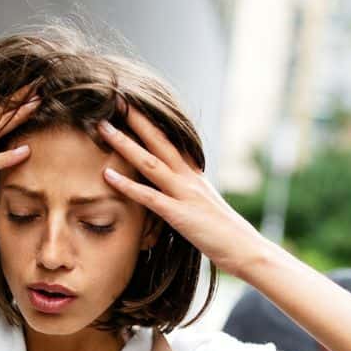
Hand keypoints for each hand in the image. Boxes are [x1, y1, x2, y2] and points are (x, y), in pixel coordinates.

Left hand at [97, 100, 264, 276]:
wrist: (246, 249)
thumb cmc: (226, 234)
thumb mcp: (205, 206)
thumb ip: (188, 195)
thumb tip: (174, 192)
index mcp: (195, 175)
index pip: (172, 141)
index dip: (152, 123)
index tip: (134, 107)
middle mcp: (190, 178)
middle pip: (160, 141)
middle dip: (137, 120)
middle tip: (117, 100)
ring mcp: (185, 194)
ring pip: (150, 162)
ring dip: (125, 144)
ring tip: (103, 128)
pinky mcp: (180, 215)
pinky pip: (149, 197)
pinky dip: (127, 185)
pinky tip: (108, 175)